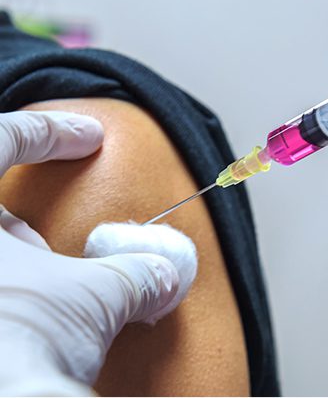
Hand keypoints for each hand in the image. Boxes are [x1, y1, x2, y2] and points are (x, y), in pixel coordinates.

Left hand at [0, 110, 196, 394]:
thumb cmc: (19, 342)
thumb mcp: (94, 295)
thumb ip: (134, 273)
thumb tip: (164, 274)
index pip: (0, 139)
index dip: (51, 132)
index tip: (90, 138)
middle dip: (25, 225)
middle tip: (58, 247)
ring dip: (18, 266)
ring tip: (52, 289)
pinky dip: (11, 296)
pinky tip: (31, 319)